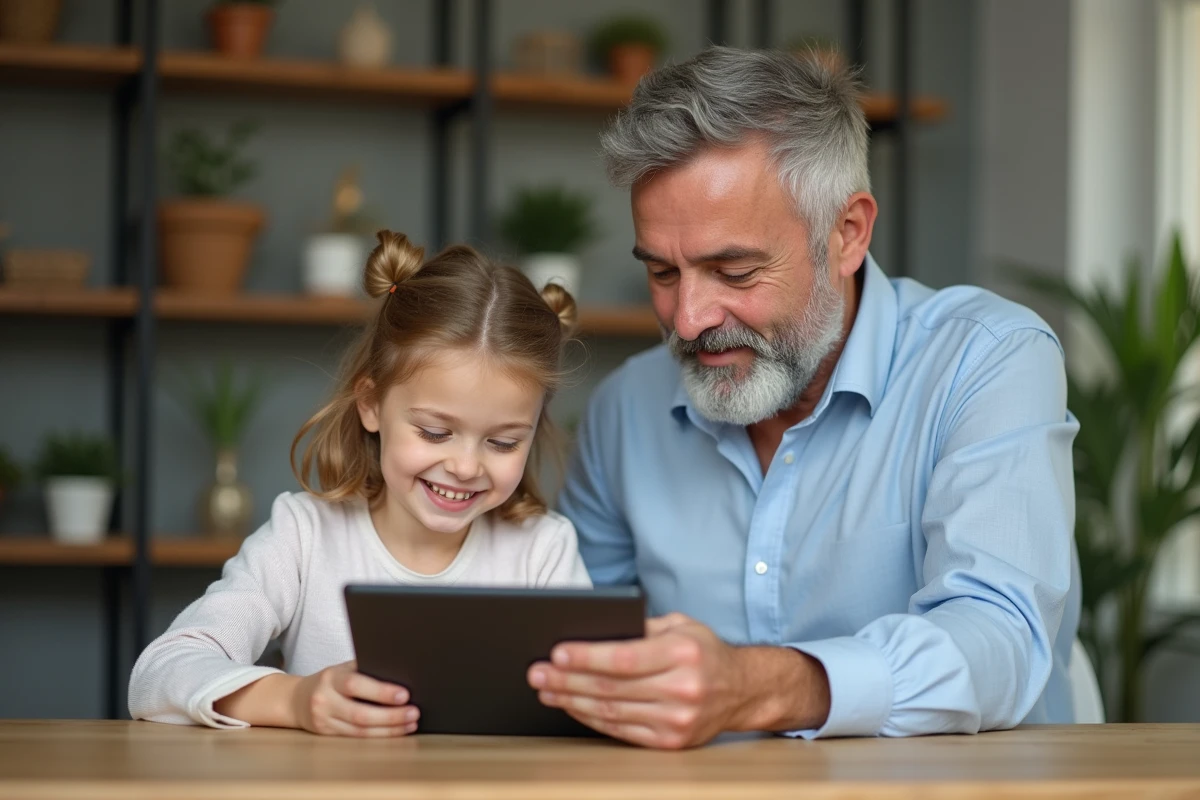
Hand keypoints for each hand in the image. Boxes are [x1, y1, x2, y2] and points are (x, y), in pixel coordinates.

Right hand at [291, 660, 418, 736]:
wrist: (296, 699)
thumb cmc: (330, 680)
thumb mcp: (342, 669)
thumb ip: (365, 670)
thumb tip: (400, 673)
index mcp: (331, 678)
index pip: (356, 685)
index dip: (381, 692)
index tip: (404, 694)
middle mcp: (324, 700)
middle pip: (360, 713)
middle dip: (391, 716)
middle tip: (414, 712)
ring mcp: (324, 721)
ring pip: (360, 730)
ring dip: (389, 729)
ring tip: (411, 723)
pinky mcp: (327, 735)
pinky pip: (356, 738)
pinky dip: (378, 736)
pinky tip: (395, 732)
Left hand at [526, 613, 750, 748]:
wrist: (744, 690)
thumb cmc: (706, 652)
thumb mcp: (681, 625)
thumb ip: (642, 627)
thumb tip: (595, 631)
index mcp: (684, 653)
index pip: (625, 657)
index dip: (587, 657)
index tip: (557, 653)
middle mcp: (683, 688)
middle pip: (612, 687)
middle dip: (567, 680)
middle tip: (538, 673)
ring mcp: (677, 719)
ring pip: (611, 711)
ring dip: (572, 701)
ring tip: (546, 690)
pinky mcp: (671, 741)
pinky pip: (621, 730)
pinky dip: (591, 719)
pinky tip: (572, 706)